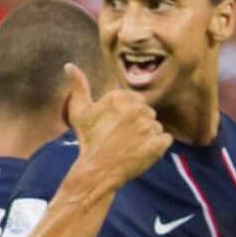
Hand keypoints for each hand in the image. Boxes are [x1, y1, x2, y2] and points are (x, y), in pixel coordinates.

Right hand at [66, 63, 171, 182]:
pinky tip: (142, 152)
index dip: (128, 115)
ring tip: (131, 146)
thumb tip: (70, 65)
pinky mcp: (158, 143)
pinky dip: (157, 147)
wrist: (97, 171)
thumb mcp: (79, 112)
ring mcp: (148, 126)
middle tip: (123, 138)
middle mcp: (136, 108)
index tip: (118, 126)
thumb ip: (78, 86)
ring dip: (148, 136)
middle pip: (148, 113)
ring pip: (156, 126)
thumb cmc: (88, 141)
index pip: (137, 100)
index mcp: (120, 97)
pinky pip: (166, 139)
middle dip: (139, 124)